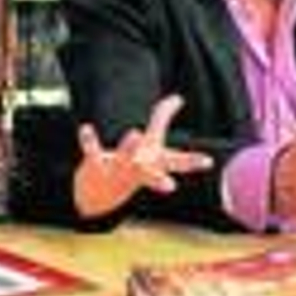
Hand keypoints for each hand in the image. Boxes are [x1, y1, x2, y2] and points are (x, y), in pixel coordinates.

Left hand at [72, 95, 212, 217]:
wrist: (97, 199)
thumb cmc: (132, 166)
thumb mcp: (152, 144)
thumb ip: (163, 118)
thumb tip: (178, 96)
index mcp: (154, 164)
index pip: (178, 162)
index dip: (193, 162)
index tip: (208, 162)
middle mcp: (138, 168)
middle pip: (152, 173)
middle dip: (160, 179)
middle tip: (170, 187)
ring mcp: (117, 168)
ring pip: (124, 158)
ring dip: (129, 147)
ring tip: (135, 133)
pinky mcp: (96, 164)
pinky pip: (93, 151)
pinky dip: (89, 140)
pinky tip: (86, 128)